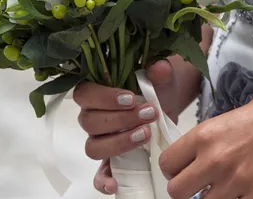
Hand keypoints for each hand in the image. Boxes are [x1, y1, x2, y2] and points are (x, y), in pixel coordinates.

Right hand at [73, 60, 181, 194]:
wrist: (167, 105)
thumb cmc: (156, 87)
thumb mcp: (160, 76)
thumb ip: (159, 70)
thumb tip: (158, 68)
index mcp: (95, 91)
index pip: (84, 94)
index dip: (104, 97)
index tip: (131, 98)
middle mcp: (91, 116)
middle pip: (89, 121)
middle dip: (121, 119)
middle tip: (149, 114)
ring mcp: (99, 139)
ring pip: (93, 146)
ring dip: (119, 143)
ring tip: (146, 135)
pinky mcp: (111, 160)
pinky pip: (98, 174)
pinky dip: (104, 181)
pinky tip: (116, 184)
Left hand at [159, 82, 252, 198]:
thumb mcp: (230, 119)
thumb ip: (211, 142)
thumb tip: (199, 161)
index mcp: (205, 135)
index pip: (167, 164)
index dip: (173, 170)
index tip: (183, 171)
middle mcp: (215, 159)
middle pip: (177, 192)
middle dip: (188, 191)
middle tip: (202, 186)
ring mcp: (238, 180)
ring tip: (229, 187)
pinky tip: (250, 190)